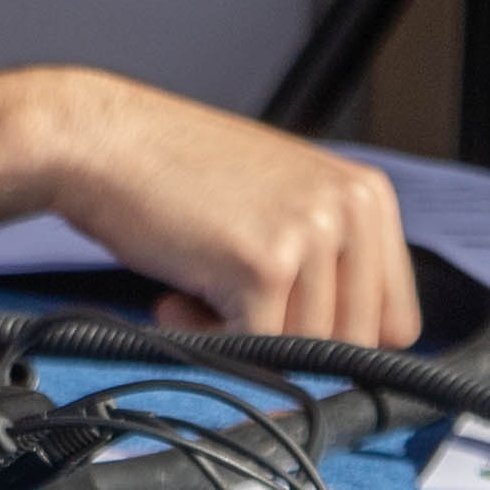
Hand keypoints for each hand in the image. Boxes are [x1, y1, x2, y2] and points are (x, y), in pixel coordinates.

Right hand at [22, 73, 416, 346]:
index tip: (286, 325)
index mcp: (365, 194)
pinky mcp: (264, 265)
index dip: (335, 334)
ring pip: (307, 351)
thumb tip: (355, 344)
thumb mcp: (276, 198)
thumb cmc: (168, 169)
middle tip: (225, 302)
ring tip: (192, 291)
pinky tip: (174, 297)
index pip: (397, 318)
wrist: (92, 138)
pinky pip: (259, 349)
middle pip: (356, 343)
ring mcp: (310, 235)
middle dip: (287, 339)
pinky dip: (209, 340)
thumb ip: (325, 256)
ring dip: (243, 338)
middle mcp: (349, 209)